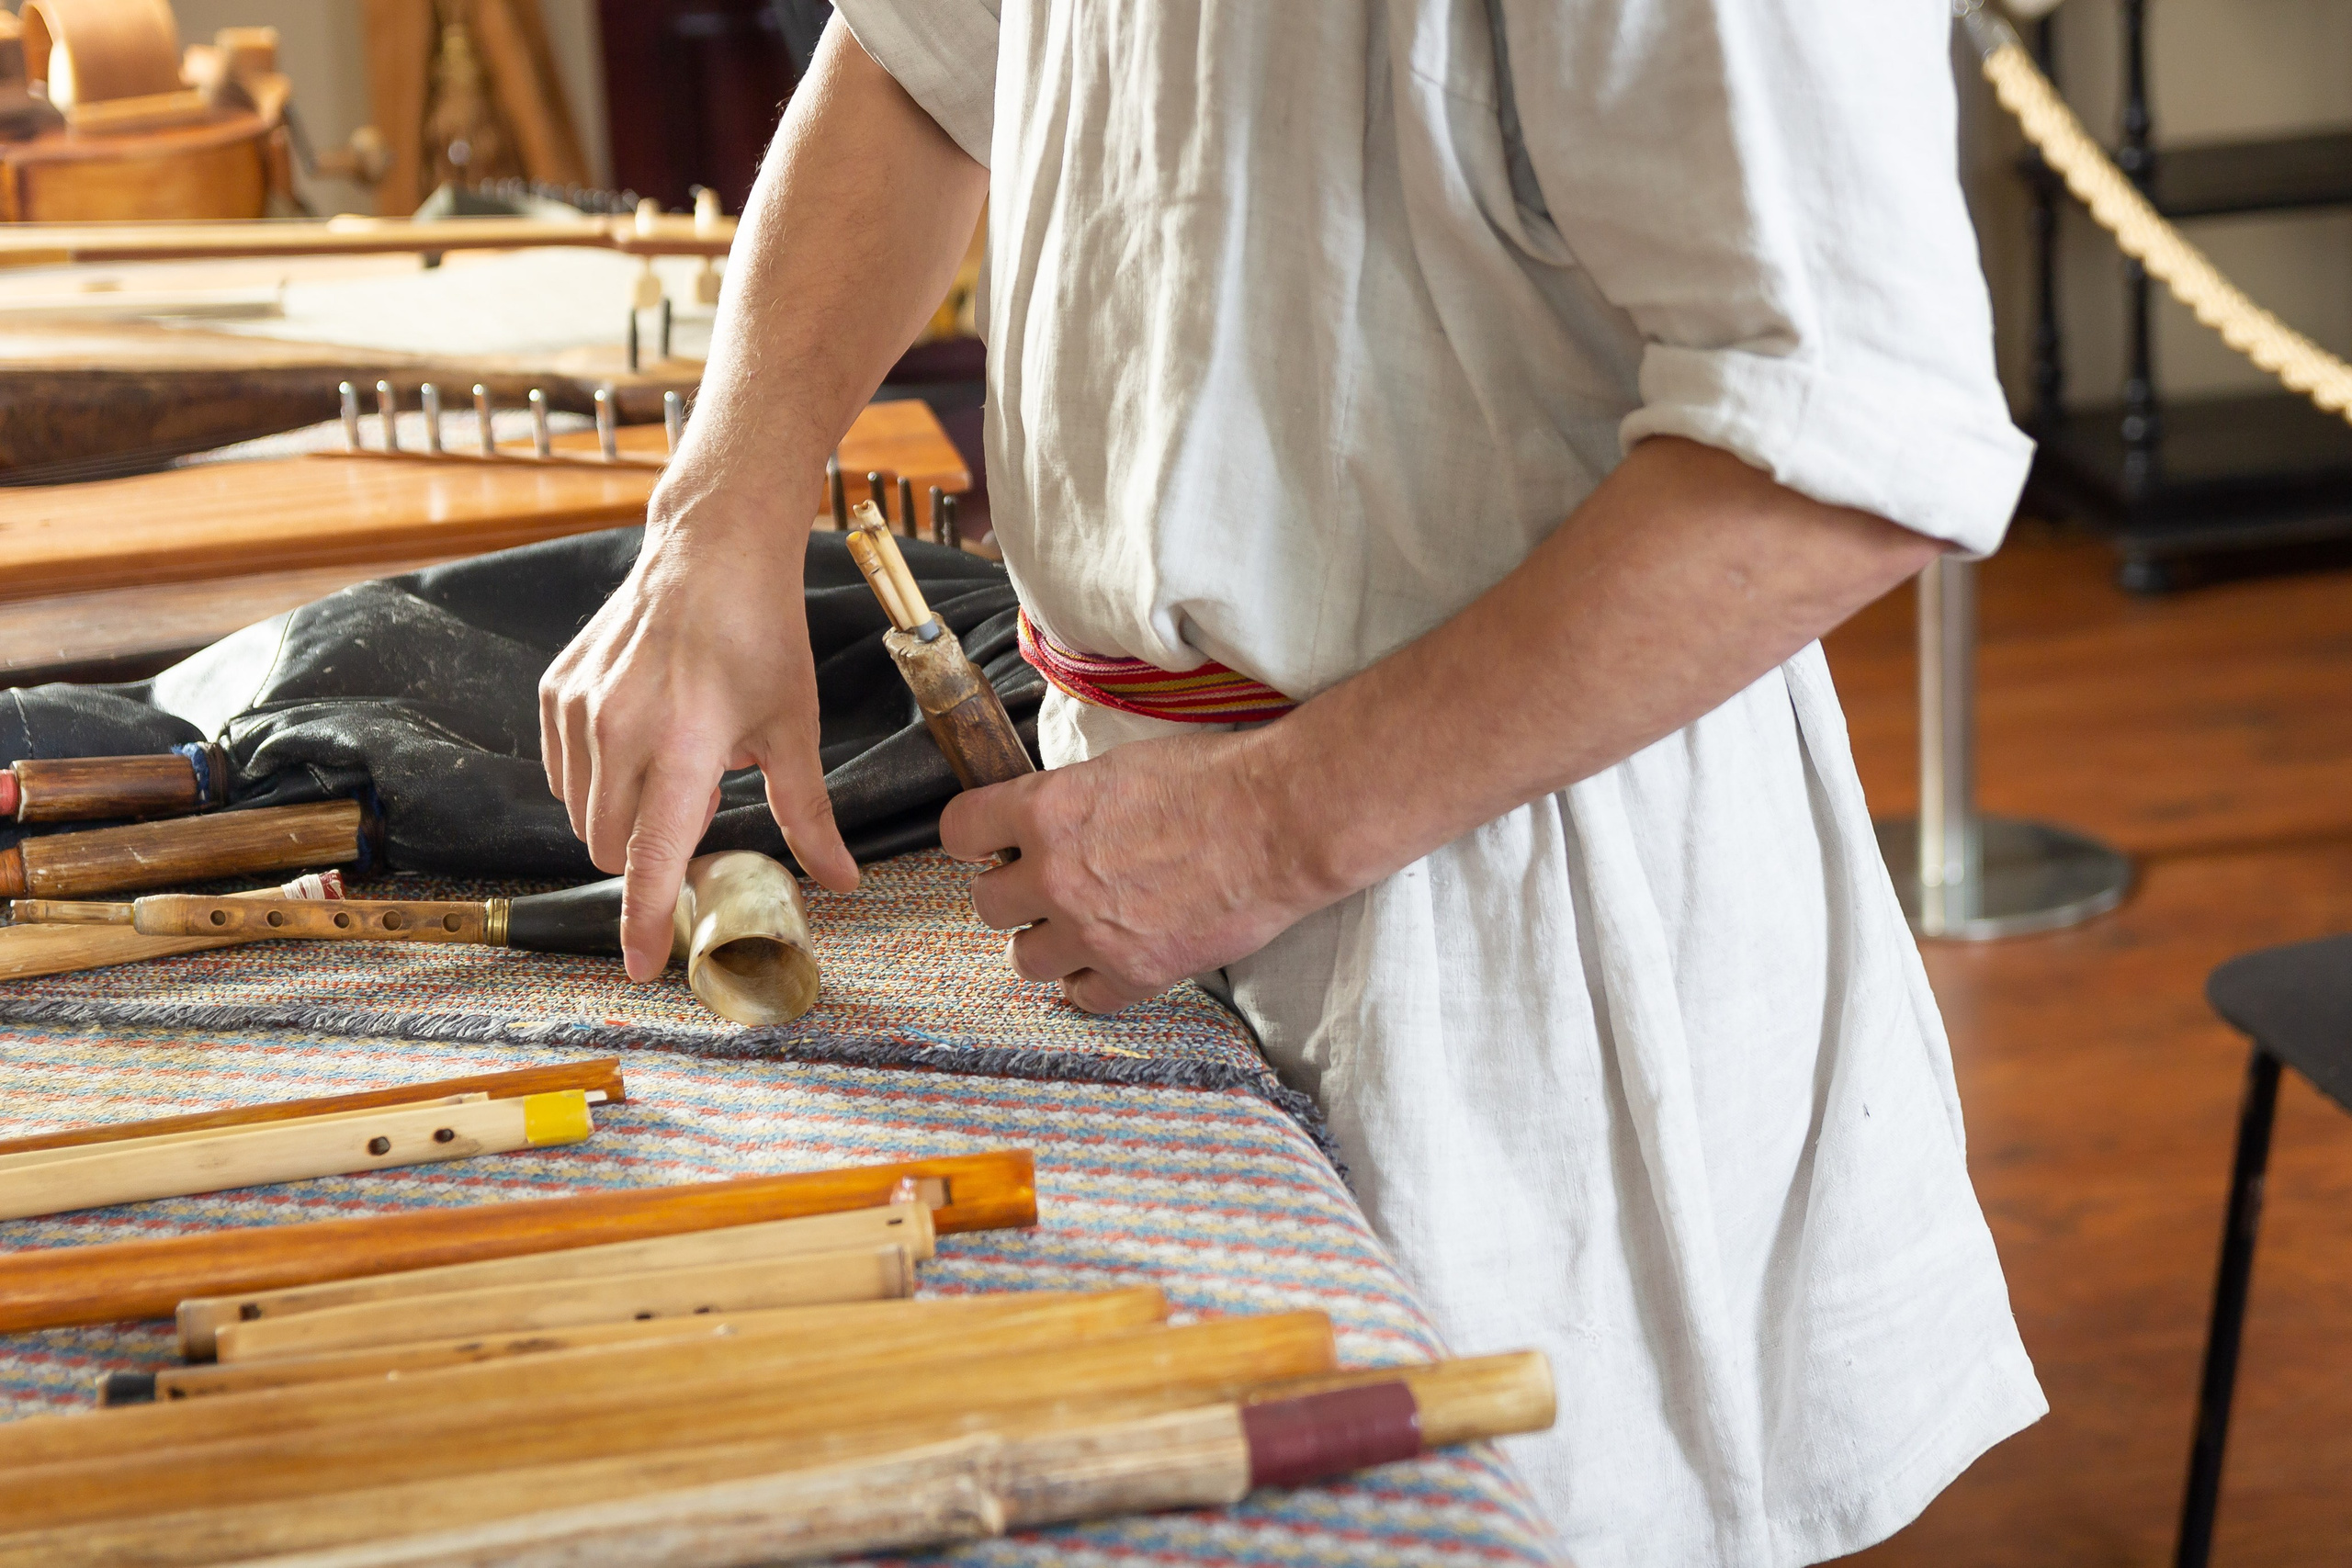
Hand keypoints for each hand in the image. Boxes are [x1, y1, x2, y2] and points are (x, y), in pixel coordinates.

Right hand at [540, 492, 858, 982]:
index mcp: (681, 747)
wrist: (710, 552)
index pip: (649, 859)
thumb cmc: (760, 636)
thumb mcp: (792, 728)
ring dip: (624, 817)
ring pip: (584, 814)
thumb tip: (839, 881)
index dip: (643, 921)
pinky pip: (566, 773)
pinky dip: (598, 781)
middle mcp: (617, 732)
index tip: (641, 967)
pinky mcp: (557, 692)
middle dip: (648, 856)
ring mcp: (579, 710)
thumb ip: (807, 814)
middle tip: (700, 813)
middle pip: (612, 847)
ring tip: (676, 766)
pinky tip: (642, 745)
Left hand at [938, 728, 1332, 1013]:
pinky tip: (1110, 960)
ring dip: (1047, 943)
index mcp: (1047, 810)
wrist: (1281, 821)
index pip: (959, 832)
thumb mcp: (1119, 767)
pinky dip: (1092, 982)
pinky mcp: (1136, 972)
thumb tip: (1043, 824)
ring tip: (1079, 927)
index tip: (987, 844)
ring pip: (1025, 959)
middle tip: (1042, 887)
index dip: (973, 838)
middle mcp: (1056, 874)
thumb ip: (1068, 803)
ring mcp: (1092, 931)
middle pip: (987, 905)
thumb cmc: (1216, 781)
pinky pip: (1084, 997)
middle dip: (1012, 895)